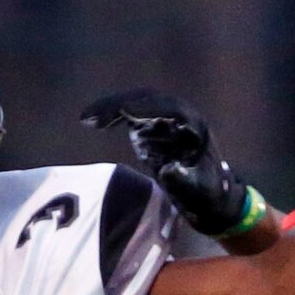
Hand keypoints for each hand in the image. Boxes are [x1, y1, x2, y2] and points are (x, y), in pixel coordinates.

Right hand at [82, 87, 247, 236]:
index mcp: (195, 126)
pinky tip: (93, 123)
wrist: (208, 196)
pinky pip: (129, 114)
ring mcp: (163, 119)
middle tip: (95, 117)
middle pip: (148, 99)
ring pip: (136, 103)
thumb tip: (170, 170)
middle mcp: (178, 115)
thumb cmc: (208, 195)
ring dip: (111, 108)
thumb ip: (186, 182)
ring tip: (87, 120)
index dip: (148, 107)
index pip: (170, 107)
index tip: (126, 111)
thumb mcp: (200, 193)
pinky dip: (111, 117)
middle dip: (121, 104)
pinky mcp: (151, 126)